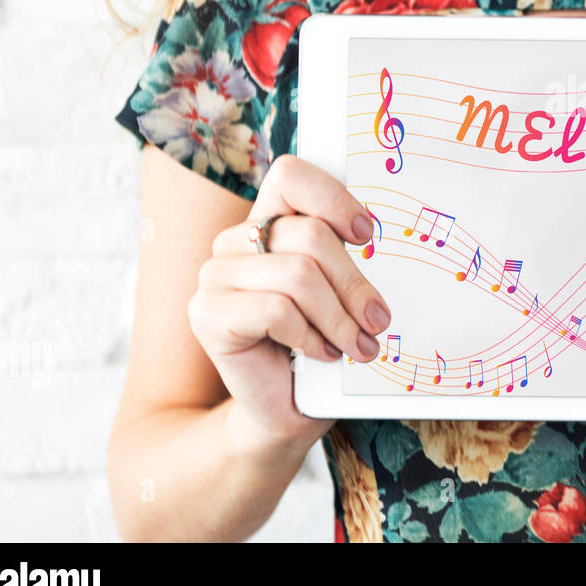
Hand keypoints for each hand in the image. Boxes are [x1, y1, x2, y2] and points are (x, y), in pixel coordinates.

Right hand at [188, 155, 392, 453]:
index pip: (291, 175)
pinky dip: (309, 336)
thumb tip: (375, 237)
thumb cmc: (317, 347)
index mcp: (267, 224)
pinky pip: (276, 310)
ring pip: (299, 276)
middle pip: (310, 236)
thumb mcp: (338, 294)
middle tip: (378, 319)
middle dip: (354, 283)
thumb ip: (344, 258)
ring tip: (356, 344)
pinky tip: (319, 353)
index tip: (366, 235)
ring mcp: (215, 276)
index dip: (333, 198)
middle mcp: (234, 242)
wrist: (282, 411)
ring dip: (339, 318)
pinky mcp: (207, 313)